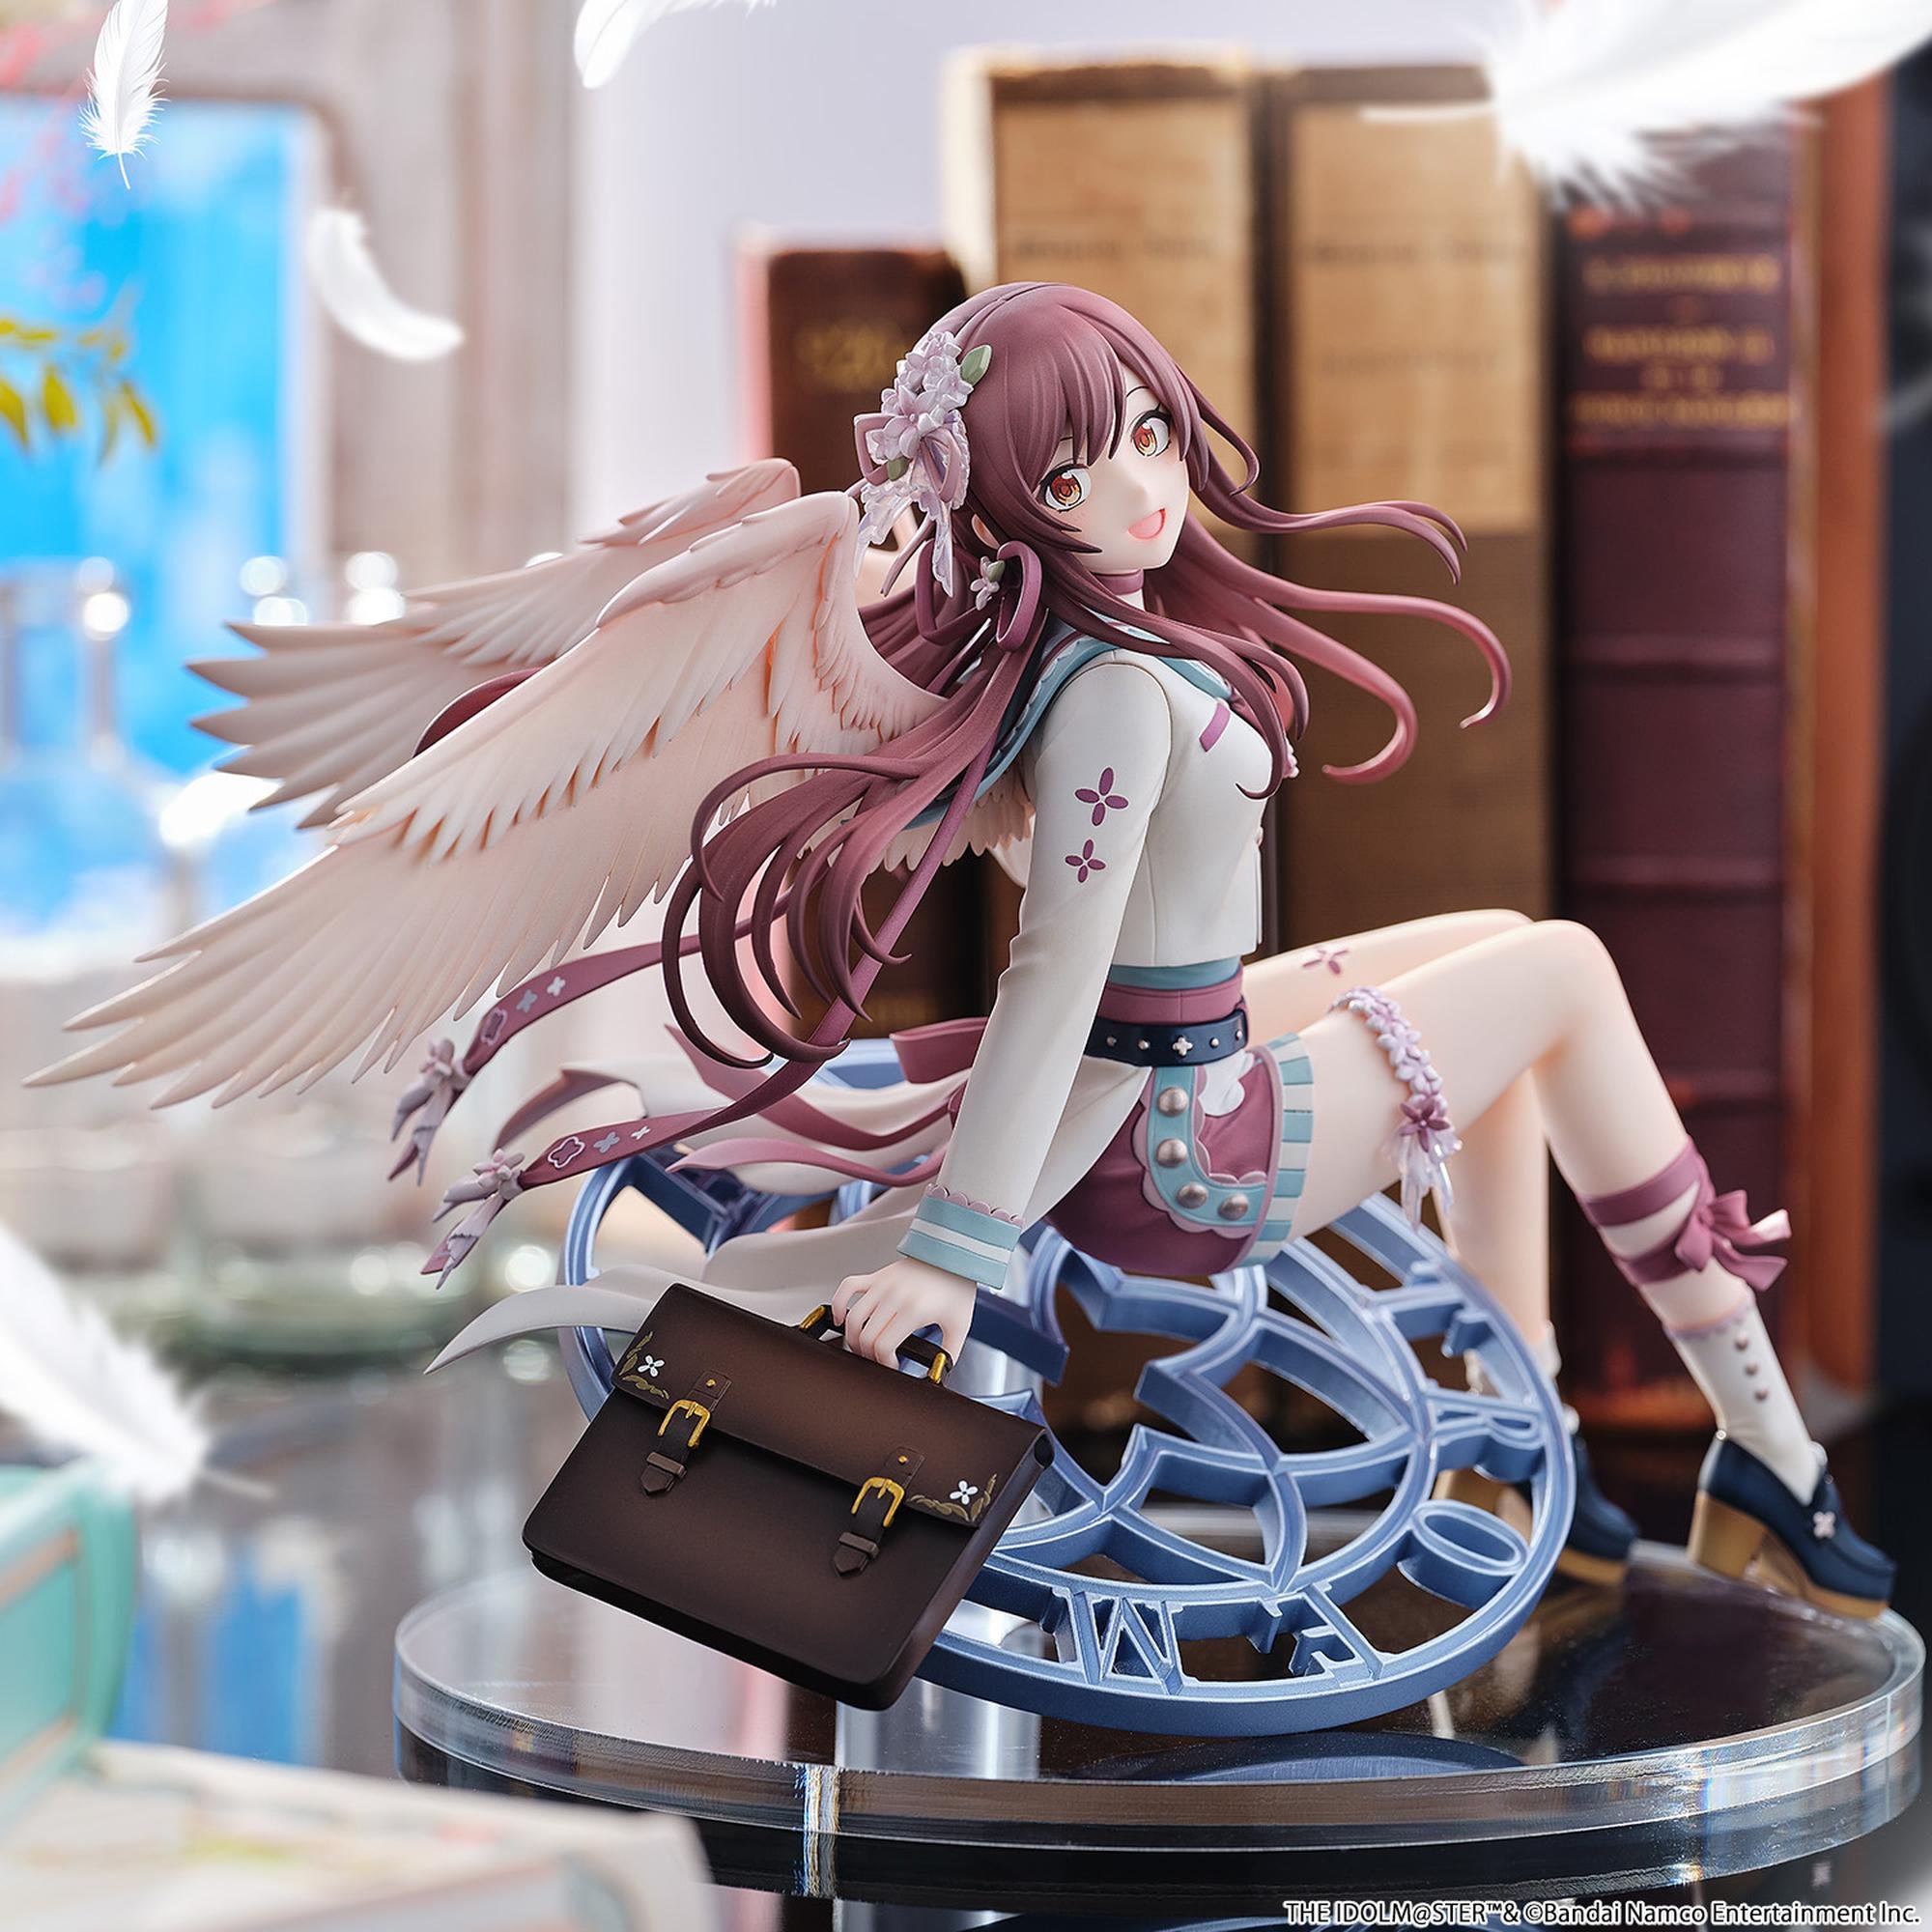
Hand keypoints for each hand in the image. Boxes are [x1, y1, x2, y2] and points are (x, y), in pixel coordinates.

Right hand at [830, 1256, 975, 1369]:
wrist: (954, 1255)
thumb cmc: (957, 1287)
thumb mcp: (960, 1325)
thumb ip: (949, 1353)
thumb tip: (938, 1372)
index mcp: (914, 1310)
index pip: (883, 1346)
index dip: (884, 1363)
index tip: (893, 1366)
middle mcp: (895, 1296)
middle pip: (866, 1336)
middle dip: (869, 1355)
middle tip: (879, 1359)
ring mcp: (883, 1284)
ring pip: (853, 1317)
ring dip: (853, 1338)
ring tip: (863, 1346)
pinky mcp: (877, 1275)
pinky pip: (847, 1287)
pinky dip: (838, 1304)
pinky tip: (840, 1318)